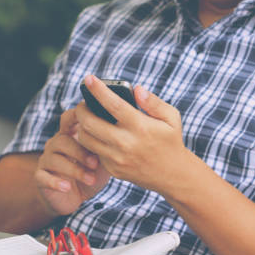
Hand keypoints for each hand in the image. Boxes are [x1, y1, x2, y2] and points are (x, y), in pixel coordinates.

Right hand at [34, 108, 109, 215]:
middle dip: (80, 152)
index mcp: (69, 136)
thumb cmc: (89, 174)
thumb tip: (119, 135)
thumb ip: (105, 147)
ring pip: (54, 159)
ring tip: (90, 179)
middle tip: (95, 163)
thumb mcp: (101, 161)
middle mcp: (54, 145)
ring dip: (74, 170)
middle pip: (62, 141)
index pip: (67, 119)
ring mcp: (45, 161)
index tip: (90, 125)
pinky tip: (67, 187)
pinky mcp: (40, 178)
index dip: (76, 118)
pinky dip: (55, 182)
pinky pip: (42, 177)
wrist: (73, 198)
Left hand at [74, 75, 189, 193]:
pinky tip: (96, 134)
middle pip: (90, 123)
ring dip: (82, 126)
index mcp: (140, 127)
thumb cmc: (170, 141)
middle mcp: (126, 143)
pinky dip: (91, 141)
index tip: (88, 79)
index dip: (98, 90)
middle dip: (81, 109)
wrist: (172, 176)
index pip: (113, 104)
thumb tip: (136, 89)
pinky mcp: (113, 169)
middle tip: (83, 103)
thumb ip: (154, 102)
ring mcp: (117, 158)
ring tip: (87, 118)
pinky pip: (93, 152)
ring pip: (86, 138)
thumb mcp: (171, 118)